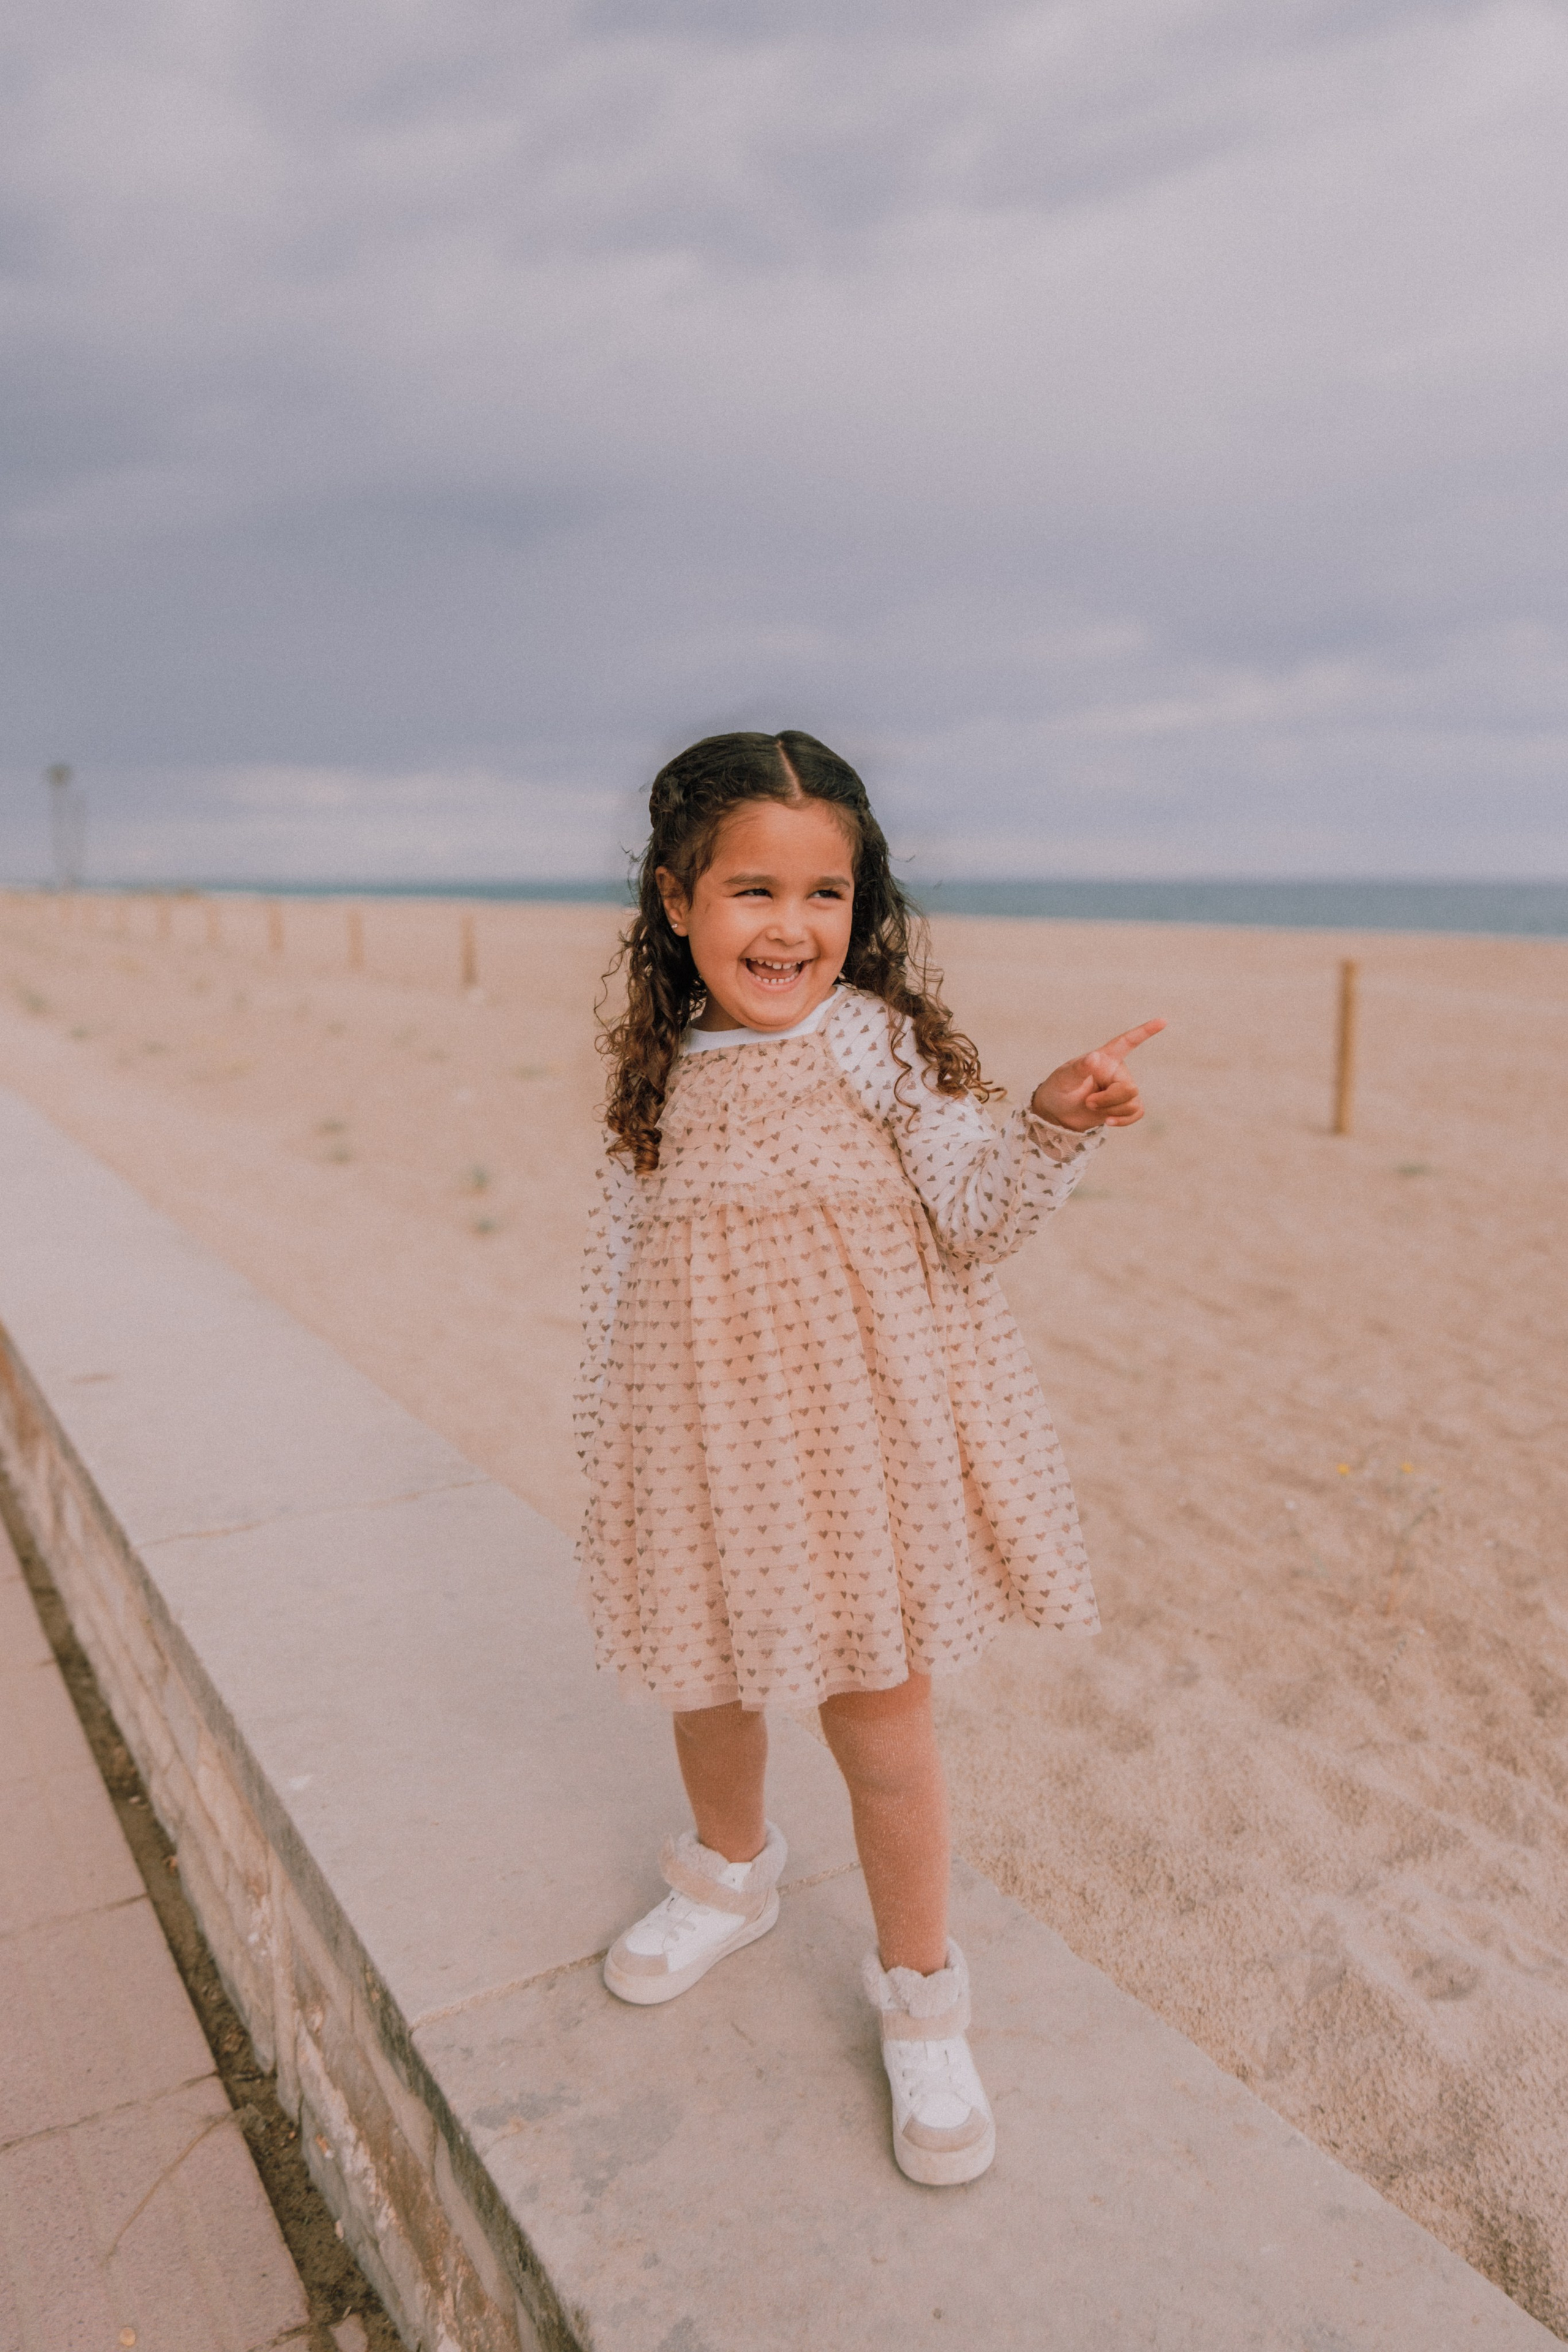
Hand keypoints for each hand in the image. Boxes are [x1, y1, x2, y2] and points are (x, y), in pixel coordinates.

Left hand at [1030, 1018, 1165, 1131]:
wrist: (1058, 1113)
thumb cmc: (1059, 1089)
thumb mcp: (1064, 1078)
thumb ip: (1079, 1068)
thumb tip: (1095, 1057)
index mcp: (1105, 1058)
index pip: (1127, 1042)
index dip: (1145, 1031)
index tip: (1163, 1021)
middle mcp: (1117, 1071)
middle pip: (1130, 1088)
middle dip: (1110, 1100)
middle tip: (1088, 1101)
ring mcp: (1122, 1088)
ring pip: (1133, 1102)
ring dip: (1111, 1110)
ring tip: (1091, 1106)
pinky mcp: (1124, 1105)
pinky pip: (1137, 1112)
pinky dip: (1123, 1120)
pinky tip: (1108, 1121)